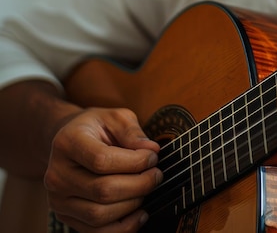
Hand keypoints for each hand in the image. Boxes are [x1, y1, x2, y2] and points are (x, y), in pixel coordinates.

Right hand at [44, 107, 161, 232]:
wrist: (70, 142)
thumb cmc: (97, 128)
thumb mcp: (115, 117)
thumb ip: (132, 132)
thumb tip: (151, 151)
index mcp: (67, 143)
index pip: (102, 160)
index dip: (134, 162)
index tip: (153, 157)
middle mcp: (57, 175)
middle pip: (102, 190)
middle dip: (139, 184)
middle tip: (157, 174)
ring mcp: (58, 200)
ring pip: (99, 215)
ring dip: (132, 204)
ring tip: (147, 188)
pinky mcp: (66, 217)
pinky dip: (123, 228)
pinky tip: (140, 213)